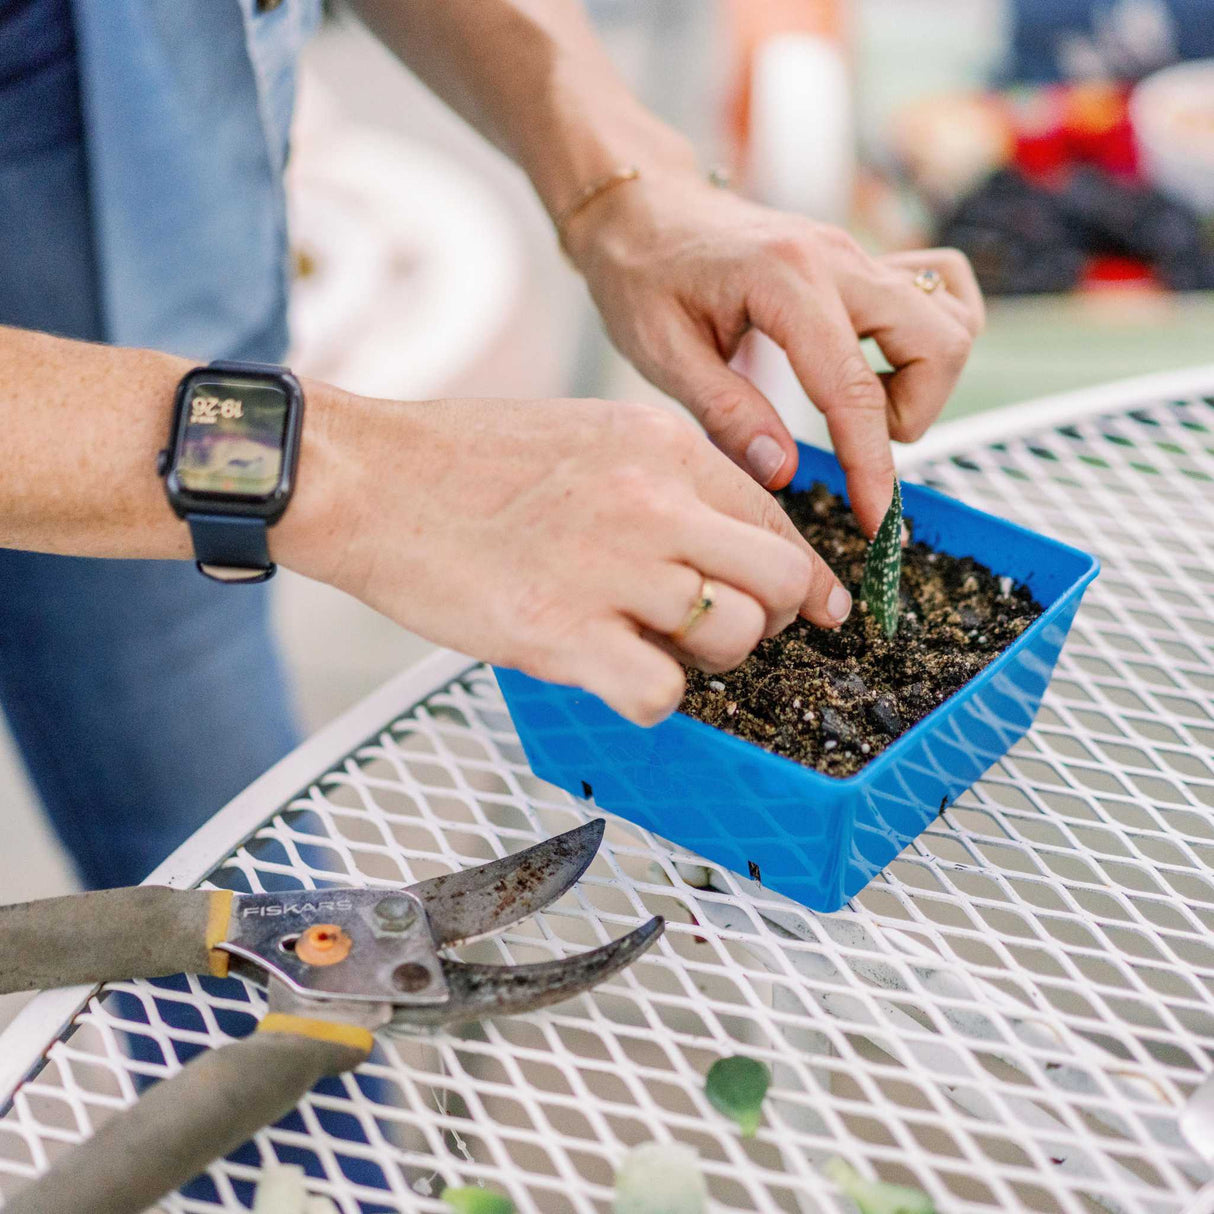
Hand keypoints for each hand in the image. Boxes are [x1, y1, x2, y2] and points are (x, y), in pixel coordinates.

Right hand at [281, 393, 853, 725]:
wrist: (371, 477)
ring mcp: (612, 567)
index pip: (777, 519)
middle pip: (783, 580)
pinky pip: (664, 693)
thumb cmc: (466, 462)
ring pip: (735, 636)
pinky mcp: (565, 632)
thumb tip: (722, 544)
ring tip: (657, 650)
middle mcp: (653, 501)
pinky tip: (616, 676)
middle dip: (777, 619)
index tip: (814, 606)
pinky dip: (653, 699)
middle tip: (738, 634)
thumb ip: (665, 482)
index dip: (803, 574)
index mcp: (663, 446)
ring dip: (712, 660)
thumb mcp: (589, 436)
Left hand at [565, 173, 984, 536]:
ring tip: (856, 405)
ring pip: (950, 315)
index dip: (872, 466)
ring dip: (923, 377)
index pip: (854, 389)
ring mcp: (855, 253)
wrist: (642, 208)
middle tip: (850, 440)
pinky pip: (938, 288)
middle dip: (912, 414)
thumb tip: (784, 474)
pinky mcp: (859, 259)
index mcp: (784, 282)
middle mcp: (836, 258)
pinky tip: (873, 364)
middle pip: (938, 342)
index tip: (878, 524)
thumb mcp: (663, 354)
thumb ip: (726, 414)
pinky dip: (926, 336)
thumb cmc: (640, 277)